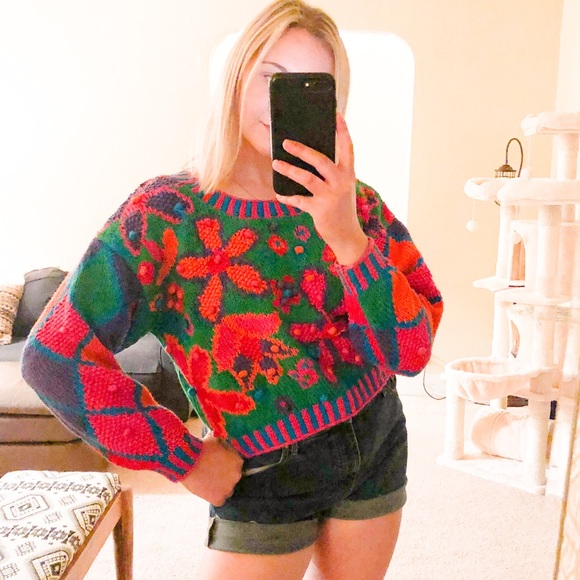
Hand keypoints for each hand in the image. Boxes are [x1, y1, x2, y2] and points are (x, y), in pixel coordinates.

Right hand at [180, 432, 243, 505]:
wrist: (188, 460)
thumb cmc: (202, 447)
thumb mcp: (215, 438)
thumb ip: (222, 440)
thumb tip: (223, 435)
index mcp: (238, 462)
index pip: (236, 464)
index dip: (226, 463)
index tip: (218, 462)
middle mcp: (237, 476)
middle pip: (232, 477)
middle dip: (224, 474)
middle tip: (212, 471)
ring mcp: (228, 489)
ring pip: (227, 489)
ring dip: (220, 486)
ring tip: (208, 481)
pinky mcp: (218, 499)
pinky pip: (219, 500)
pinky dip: (214, 496)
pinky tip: (207, 490)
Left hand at [272, 112, 367, 265]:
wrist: (347, 235)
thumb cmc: (341, 209)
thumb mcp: (342, 188)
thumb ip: (332, 174)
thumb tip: (309, 158)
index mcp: (348, 174)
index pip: (347, 147)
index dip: (342, 130)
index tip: (336, 113)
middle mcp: (341, 182)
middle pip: (320, 160)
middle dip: (301, 150)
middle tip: (285, 142)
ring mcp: (330, 196)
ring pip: (306, 178)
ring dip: (289, 170)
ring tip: (275, 164)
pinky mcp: (319, 210)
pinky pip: (298, 200)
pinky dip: (287, 197)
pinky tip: (279, 194)